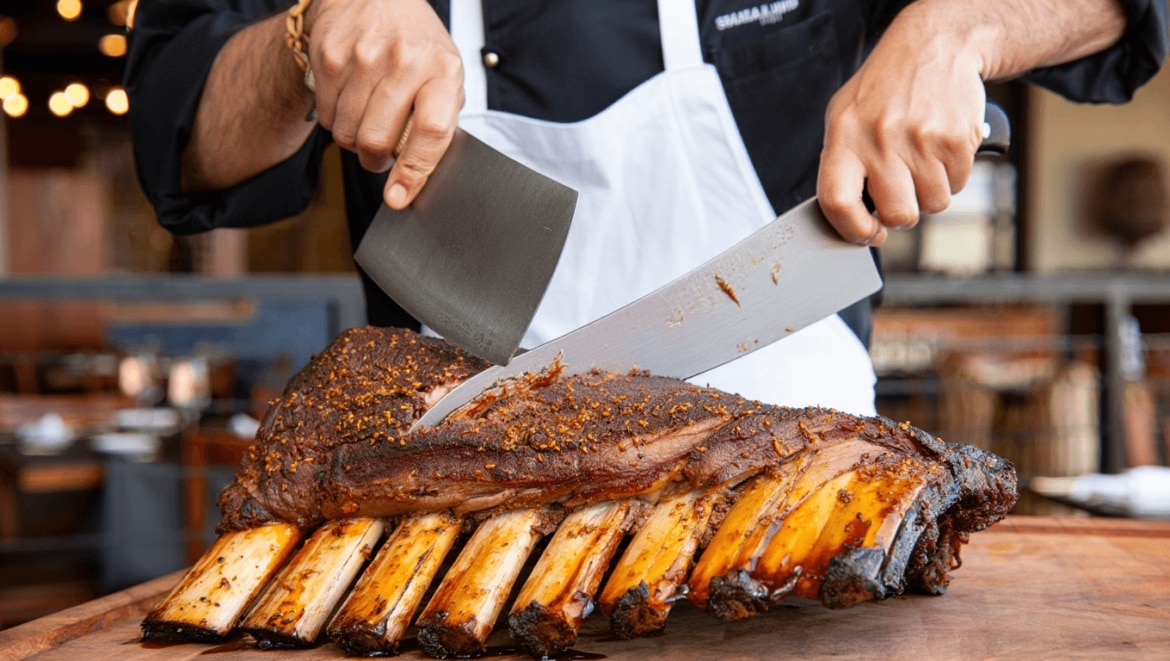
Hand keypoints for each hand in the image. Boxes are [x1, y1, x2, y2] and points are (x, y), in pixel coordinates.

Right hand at [307, 0, 463, 208]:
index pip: (431, 132)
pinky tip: (349, 97)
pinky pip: (326, 116)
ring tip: (366, 117)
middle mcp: (405, 61)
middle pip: (377, 140)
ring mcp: (364, 57)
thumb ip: (437, 122)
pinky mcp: (330, 56)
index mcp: (443, 70)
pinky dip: (335, 119)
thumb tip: (416, 179)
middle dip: (375, 161)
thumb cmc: (416, 44)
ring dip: (354, 140)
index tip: (399, 196)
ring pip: (346, 134)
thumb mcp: (443, 75)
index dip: (414, 171)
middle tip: (379, 156)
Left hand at [816, 6, 986, 245]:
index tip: (867, 234)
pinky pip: (957, 185)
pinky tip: (939, 147)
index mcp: (843, 136)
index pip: (837, 201)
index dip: (853, 230)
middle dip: (902, 212)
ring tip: (920, 159)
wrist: (933, 46)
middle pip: (897, 214)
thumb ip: (841, 166)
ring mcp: (921, 139)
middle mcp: (880, 138)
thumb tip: (848, 219)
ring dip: (929, 192)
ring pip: (932, 205)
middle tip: (901, 190)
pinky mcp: (956, 139)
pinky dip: (951, 174)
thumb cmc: (884, 90)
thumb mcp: (844, 117)